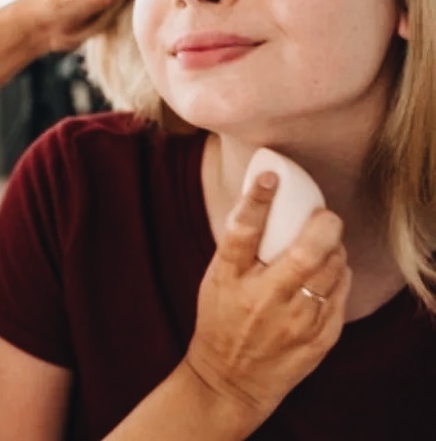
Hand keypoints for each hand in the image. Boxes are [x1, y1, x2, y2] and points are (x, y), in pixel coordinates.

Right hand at [185, 171, 349, 421]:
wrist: (229, 380)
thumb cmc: (220, 323)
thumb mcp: (215, 283)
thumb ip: (238, 251)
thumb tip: (265, 206)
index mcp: (230, 280)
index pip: (243, 233)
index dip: (257, 200)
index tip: (270, 175)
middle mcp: (263, 300)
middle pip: (305, 254)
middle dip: (323, 226)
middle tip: (325, 217)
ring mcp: (294, 322)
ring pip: (332, 271)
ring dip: (335, 250)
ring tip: (327, 245)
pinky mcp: (317, 339)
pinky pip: (341, 296)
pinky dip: (340, 277)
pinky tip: (330, 274)